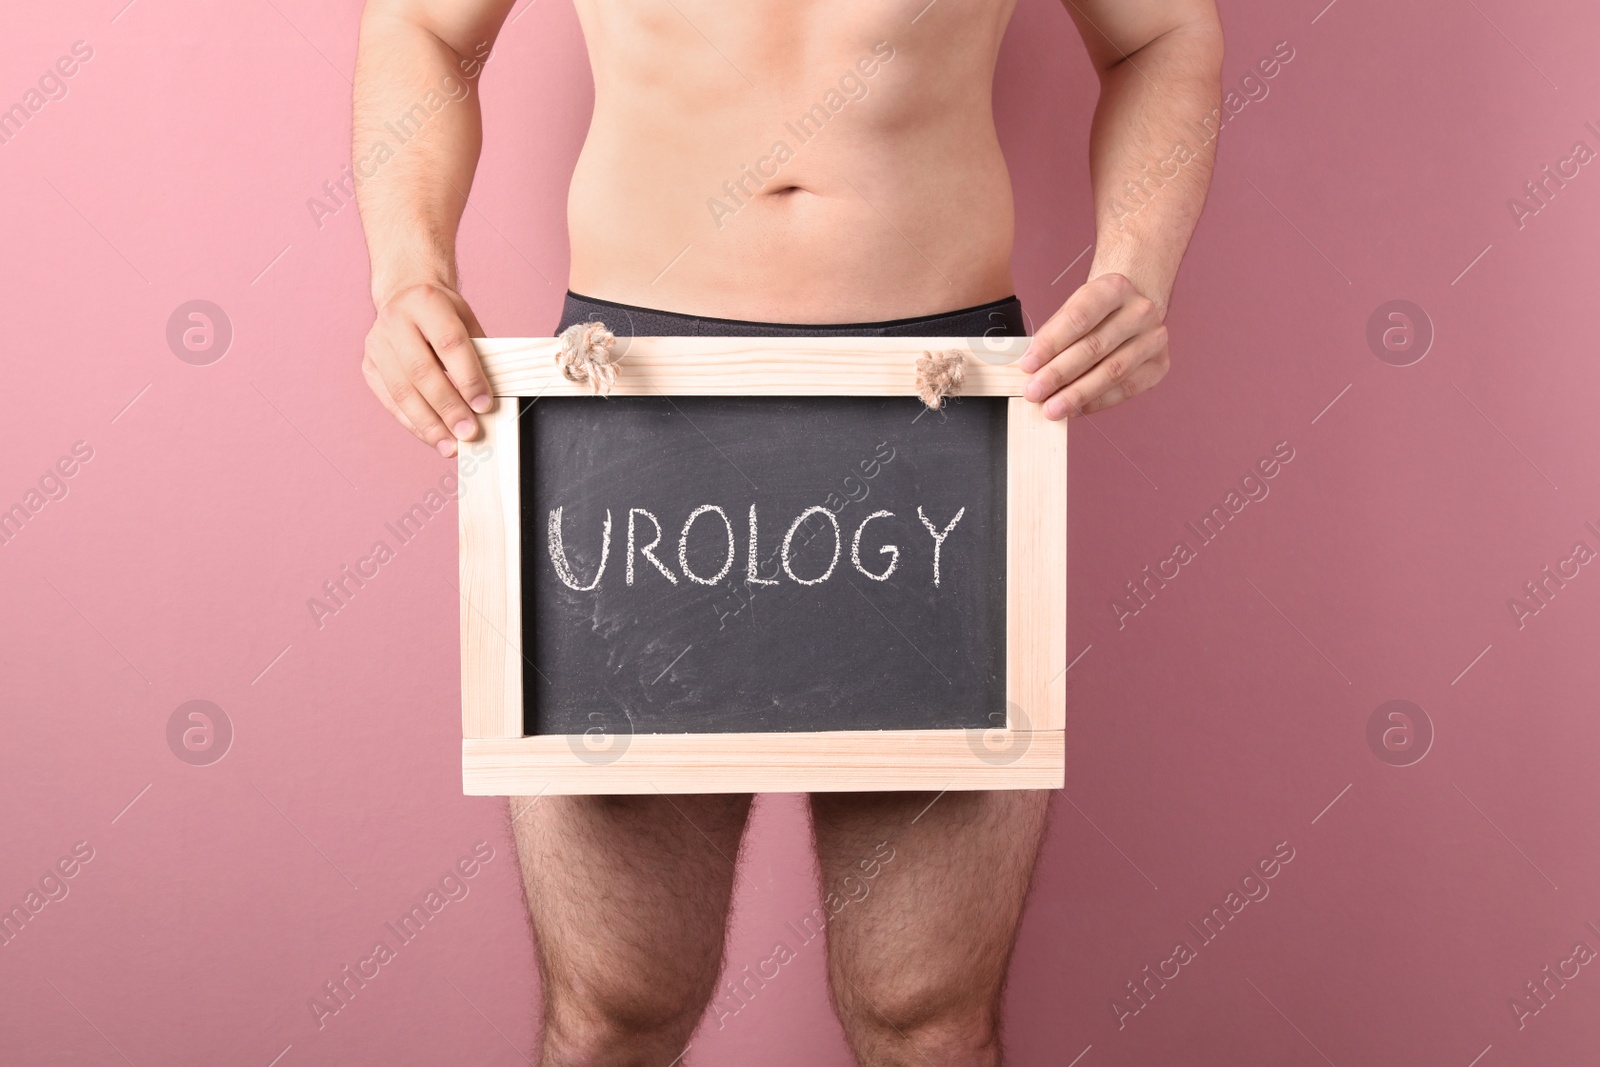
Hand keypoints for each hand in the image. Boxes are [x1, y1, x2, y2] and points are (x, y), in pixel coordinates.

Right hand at [361, 283, 491, 456]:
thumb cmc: (443, 314)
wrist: (404, 297)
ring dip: (429, 424)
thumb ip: (478, 354)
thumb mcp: (466, 320)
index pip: (449, 344)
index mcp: (426, 302)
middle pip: (422, 371)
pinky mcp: (369, 367)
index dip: (468, 377)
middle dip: (448, 408)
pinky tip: (433, 438)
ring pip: (403, 391)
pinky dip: (414, 424)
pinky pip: (392, 402)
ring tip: (451, 446)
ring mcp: (377, 345)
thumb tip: (489, 400)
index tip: (484, 405)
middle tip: (469, 433)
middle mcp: (395, 321)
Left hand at [1017, 273, 1169, 420]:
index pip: (1078, 318)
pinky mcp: (1159, 365)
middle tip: (1034, 392)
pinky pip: (1126, 389)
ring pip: (1111, 372)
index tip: (1028, 365)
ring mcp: (1154, 338)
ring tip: (1052, 408)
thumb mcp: (1072, 309)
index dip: (1050, 344)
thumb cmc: (1096, 312)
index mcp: (1114, 288)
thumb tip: (1030, 368)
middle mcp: (1140, 311)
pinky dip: (1097, 402)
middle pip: (1094, 347)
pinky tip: (1075, 409)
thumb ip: (1053, 334)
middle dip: (1059, 374)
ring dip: (1077, 394)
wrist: (1131, 310)